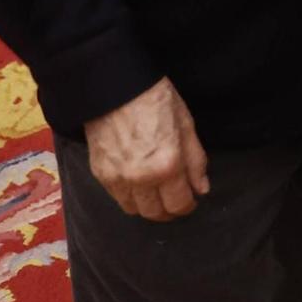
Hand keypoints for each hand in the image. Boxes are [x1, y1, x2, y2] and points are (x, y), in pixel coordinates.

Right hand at [82, 77, 209, 221]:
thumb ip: (196, 161)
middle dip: (168, 210)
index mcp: (167, 165)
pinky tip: (138, 184)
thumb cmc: (157, 101)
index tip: (191, 201)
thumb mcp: (186, 126)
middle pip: (155, 213)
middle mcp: (141, 178)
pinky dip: (130, 196)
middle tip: (175, 200)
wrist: (117, 89)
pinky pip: (117, 198)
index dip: (188, 206)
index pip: (179, 204)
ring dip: (148, 206)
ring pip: (134, 210)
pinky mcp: (100, 174)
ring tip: (156, 194)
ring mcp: (117, 179)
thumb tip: (201, 189)